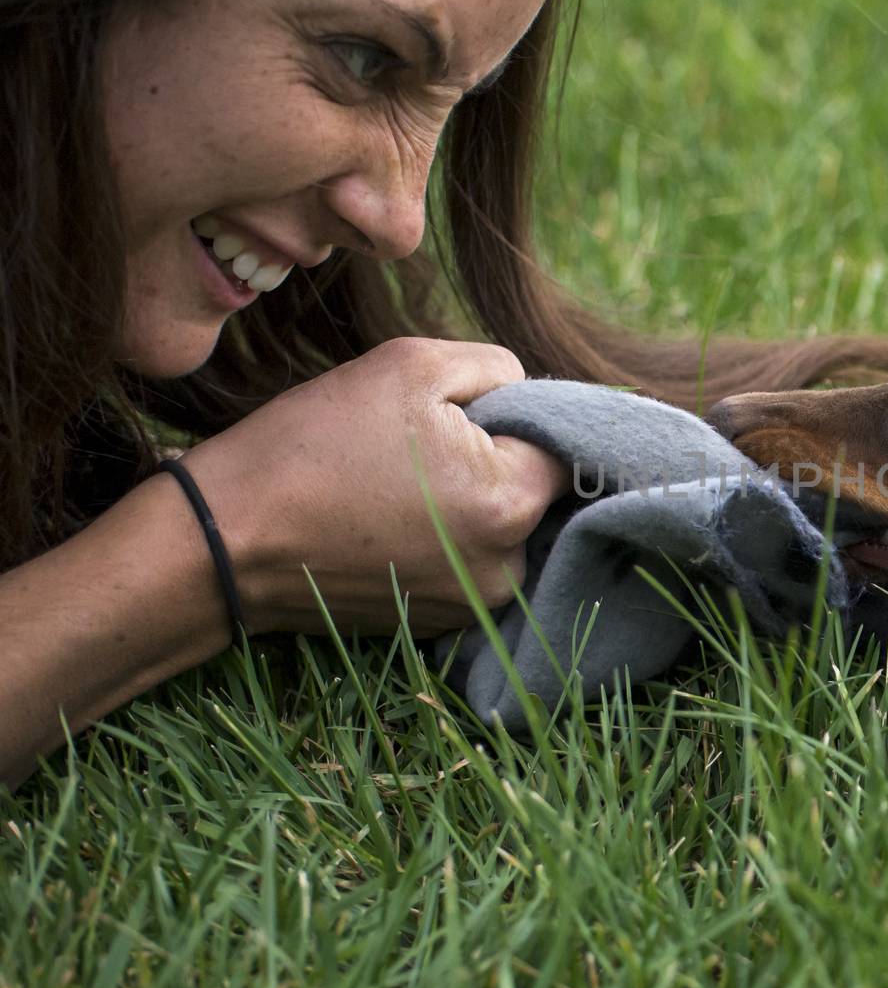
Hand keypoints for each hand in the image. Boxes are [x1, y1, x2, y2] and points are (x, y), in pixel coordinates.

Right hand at [182, 338, 567, 635]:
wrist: (225, 540)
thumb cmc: (314, 443)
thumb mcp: (411, 365)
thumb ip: (495, 367)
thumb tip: (527, 391)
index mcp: (512, 502)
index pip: (562, 442)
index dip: (517, 414)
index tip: (464, 409)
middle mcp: (508, 567)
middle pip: (535, 489)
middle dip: (496, 457)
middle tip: (423, 441)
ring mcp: (475, 604)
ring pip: (502, 525)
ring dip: (470, 497)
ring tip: (397, 481)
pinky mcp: (440, 622)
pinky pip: (467, 560)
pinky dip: (442, 534)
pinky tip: (388, 515)